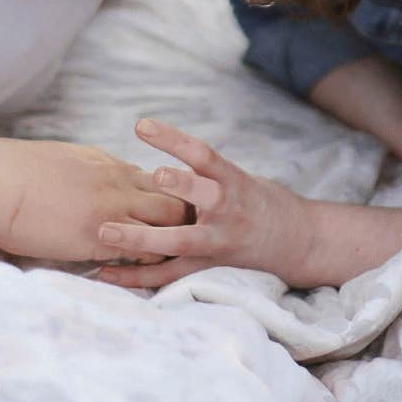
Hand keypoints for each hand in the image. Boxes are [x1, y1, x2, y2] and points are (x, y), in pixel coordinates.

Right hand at [0, 137, 189, 263]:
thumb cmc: (12, 173)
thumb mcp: (59, 162)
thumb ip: (81, 174)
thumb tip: (79, 185)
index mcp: (107, 164)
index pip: (152, 179)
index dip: (163, 198)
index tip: (166, 215)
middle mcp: (119, 182)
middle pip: (174, 197)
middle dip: (185, 217)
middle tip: (187, 239)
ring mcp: (114, 208)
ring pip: (169, 222)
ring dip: (175, 240)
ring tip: (179, 260)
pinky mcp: (102, 237)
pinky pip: (144, 250)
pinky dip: (152, 263)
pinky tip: (151, 275)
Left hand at [93, 119, 318, 289]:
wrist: (296, 241)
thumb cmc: (257, 201)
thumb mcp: (237, 178)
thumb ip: (203, 172)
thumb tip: (150, 163)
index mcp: (234, 181)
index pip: (203, 154)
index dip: (174, 139)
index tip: (142, 125)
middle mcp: (228, 211)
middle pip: (203, 196)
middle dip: (178, 185)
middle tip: (150, 175)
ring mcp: (218, 242)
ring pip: (181, 241)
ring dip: (142, 239)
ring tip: (108, 233)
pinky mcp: (207, 267)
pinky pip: (169, 274)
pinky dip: (136, 275)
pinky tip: (106, 273)